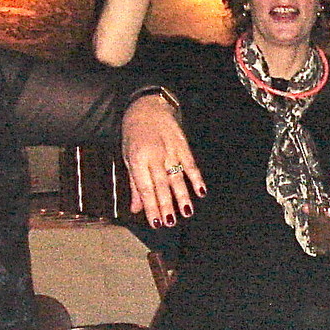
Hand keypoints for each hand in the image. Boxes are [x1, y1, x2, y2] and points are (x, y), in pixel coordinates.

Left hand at [121, 93, 204, 227]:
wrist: (147, 107)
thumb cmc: (134, 134)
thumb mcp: (128, 157)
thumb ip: (134, 185)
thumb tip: (136, 209)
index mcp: (138, 159)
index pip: (145, 188)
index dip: (150, 207)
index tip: (155, 222)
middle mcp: (155, 156)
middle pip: (162, 185)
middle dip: (166, 205)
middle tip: (171, 222)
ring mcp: (170, 150)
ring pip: (177, 177)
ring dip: (183, 196)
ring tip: (186, 212)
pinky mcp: (183, 145)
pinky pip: (191, 165)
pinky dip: (197, 178)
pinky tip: (201, 191)